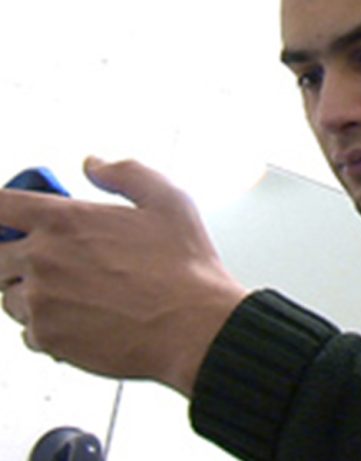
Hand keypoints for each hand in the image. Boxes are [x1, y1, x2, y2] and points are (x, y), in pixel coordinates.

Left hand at [0, 157, 247, 395]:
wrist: (195, 328)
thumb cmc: (186, 269)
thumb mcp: (169, 201)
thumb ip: (125, 173)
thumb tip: (93, 165)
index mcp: (64, 219)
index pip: (0, 204)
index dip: (2, 209)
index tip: (10, 218)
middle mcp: (43, 258)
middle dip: (16, 256)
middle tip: (52, 262)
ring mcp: (41, 301)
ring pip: (8, 295)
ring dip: (30, 292)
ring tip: (74, 294)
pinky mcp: (48, 338)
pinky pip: (26, 332)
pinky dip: (46, 327)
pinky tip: (82, 321)